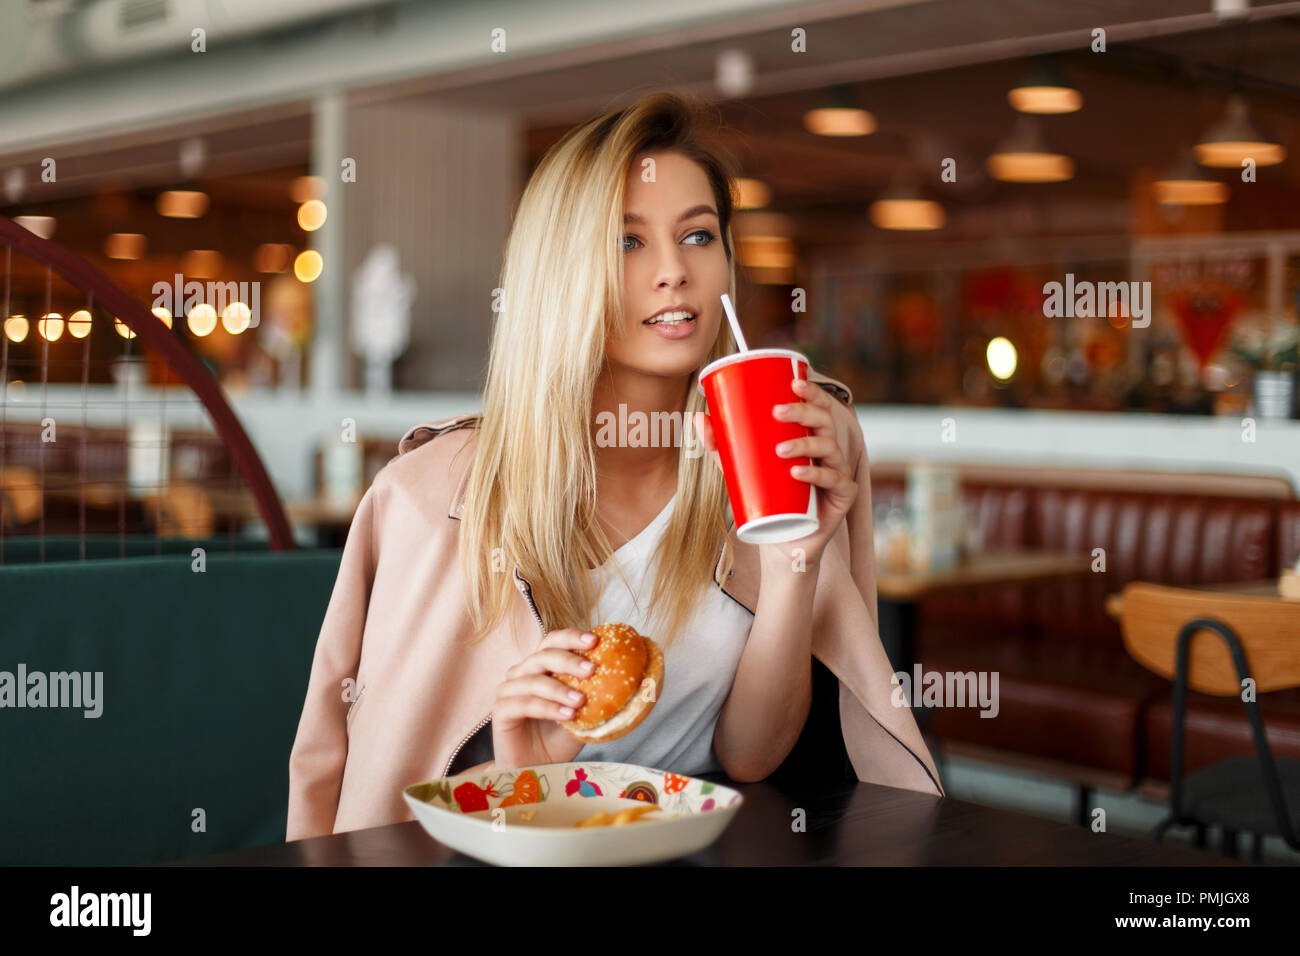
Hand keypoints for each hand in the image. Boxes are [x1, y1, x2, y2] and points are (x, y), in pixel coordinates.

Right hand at [491, 627, 596, 769]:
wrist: (535, 770)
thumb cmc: (558, 740)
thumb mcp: (585, 715)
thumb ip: (601, 697)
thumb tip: (639, 679)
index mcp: (540, 667)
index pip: (553, 641)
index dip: (571, 637)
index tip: (595, 640)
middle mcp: (521, 673)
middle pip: (543, 654)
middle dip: (569, 659)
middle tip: (592, 670)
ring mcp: (508, 691)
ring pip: (534, 679)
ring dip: (560, 688)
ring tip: (581, 701)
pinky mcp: (501, 711)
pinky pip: (525, 703)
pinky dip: (548, 707)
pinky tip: (567, 715)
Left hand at [695, 378, 857, 566]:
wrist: (782, 541)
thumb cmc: (767, 499)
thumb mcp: (739, 470)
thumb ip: (721, 447)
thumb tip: (698, 418)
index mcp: (810, 437)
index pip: (816, 407)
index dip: (811, 392)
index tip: (794, 382)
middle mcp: (827, 450)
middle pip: (824, 421)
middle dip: (803, 412)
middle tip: (778, 412)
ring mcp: (837, 472)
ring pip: (830, 448)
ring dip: (806, 444)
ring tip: (781, 449)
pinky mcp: (842, 496)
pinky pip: (835, 480)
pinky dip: (817, 474)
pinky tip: (799, 473)